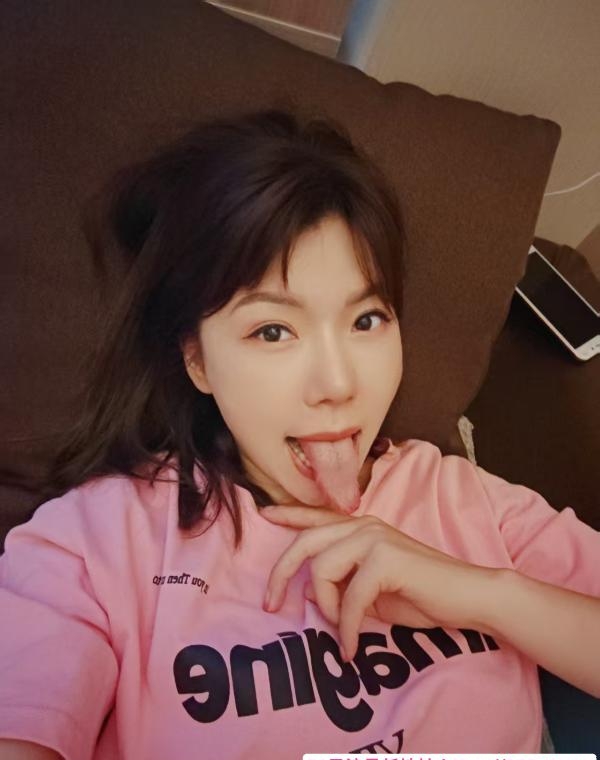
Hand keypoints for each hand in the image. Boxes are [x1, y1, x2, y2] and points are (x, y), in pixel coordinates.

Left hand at [260, 505, 498, 660]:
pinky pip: (350, 598)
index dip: (288, 515)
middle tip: (271, 606)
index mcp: (360, 528)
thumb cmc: (422, 594)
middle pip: (305, 544)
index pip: (316, 517)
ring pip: (322, 569)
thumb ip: (343, 584)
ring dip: (326, 608)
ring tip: (343, 632)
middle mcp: (364, 525)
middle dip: (281, 575)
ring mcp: (375, 538)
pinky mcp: (386, 558)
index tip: (263, 515)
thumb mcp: (372, 590)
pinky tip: (352, 648)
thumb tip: (312, 595)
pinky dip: (347, 628)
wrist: (468, 597)